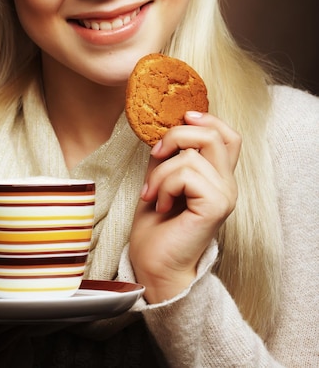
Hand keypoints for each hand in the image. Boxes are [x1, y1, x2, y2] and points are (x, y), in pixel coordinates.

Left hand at [129, 111, 239, 302]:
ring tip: (152, 194)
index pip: (228, 136)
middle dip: (176, 136)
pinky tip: (162, 205)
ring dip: (161, 172)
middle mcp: (227, 184)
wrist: (154, 264)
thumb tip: (165, 126)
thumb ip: (170, 155)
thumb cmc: (156, 226)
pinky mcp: (216, 205)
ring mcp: (225, 195)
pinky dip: (165, 185)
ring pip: (192, 155)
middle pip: (213, 134)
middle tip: (155, 155)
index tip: (183, 117)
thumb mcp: (160, 179)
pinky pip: (187, 173)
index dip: (208, 119)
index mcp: (217, 176)